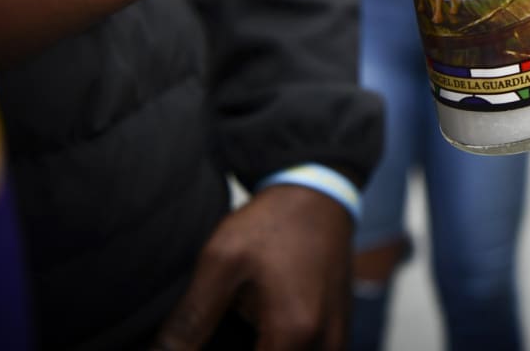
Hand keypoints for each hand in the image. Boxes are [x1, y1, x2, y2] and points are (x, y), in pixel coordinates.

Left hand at [151, 186, 351, 350]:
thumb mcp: (220, 261)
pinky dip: (281, 348)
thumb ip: (189, 321)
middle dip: (238, 350)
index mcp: (293, 331)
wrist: (320, 193)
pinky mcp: (340, 332)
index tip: (203, 342)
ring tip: (239, 327)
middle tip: (219, 328)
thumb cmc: (272, 222)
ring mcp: (336, 339)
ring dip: (264, 350)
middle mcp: (324, 343)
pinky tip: (261, 331)